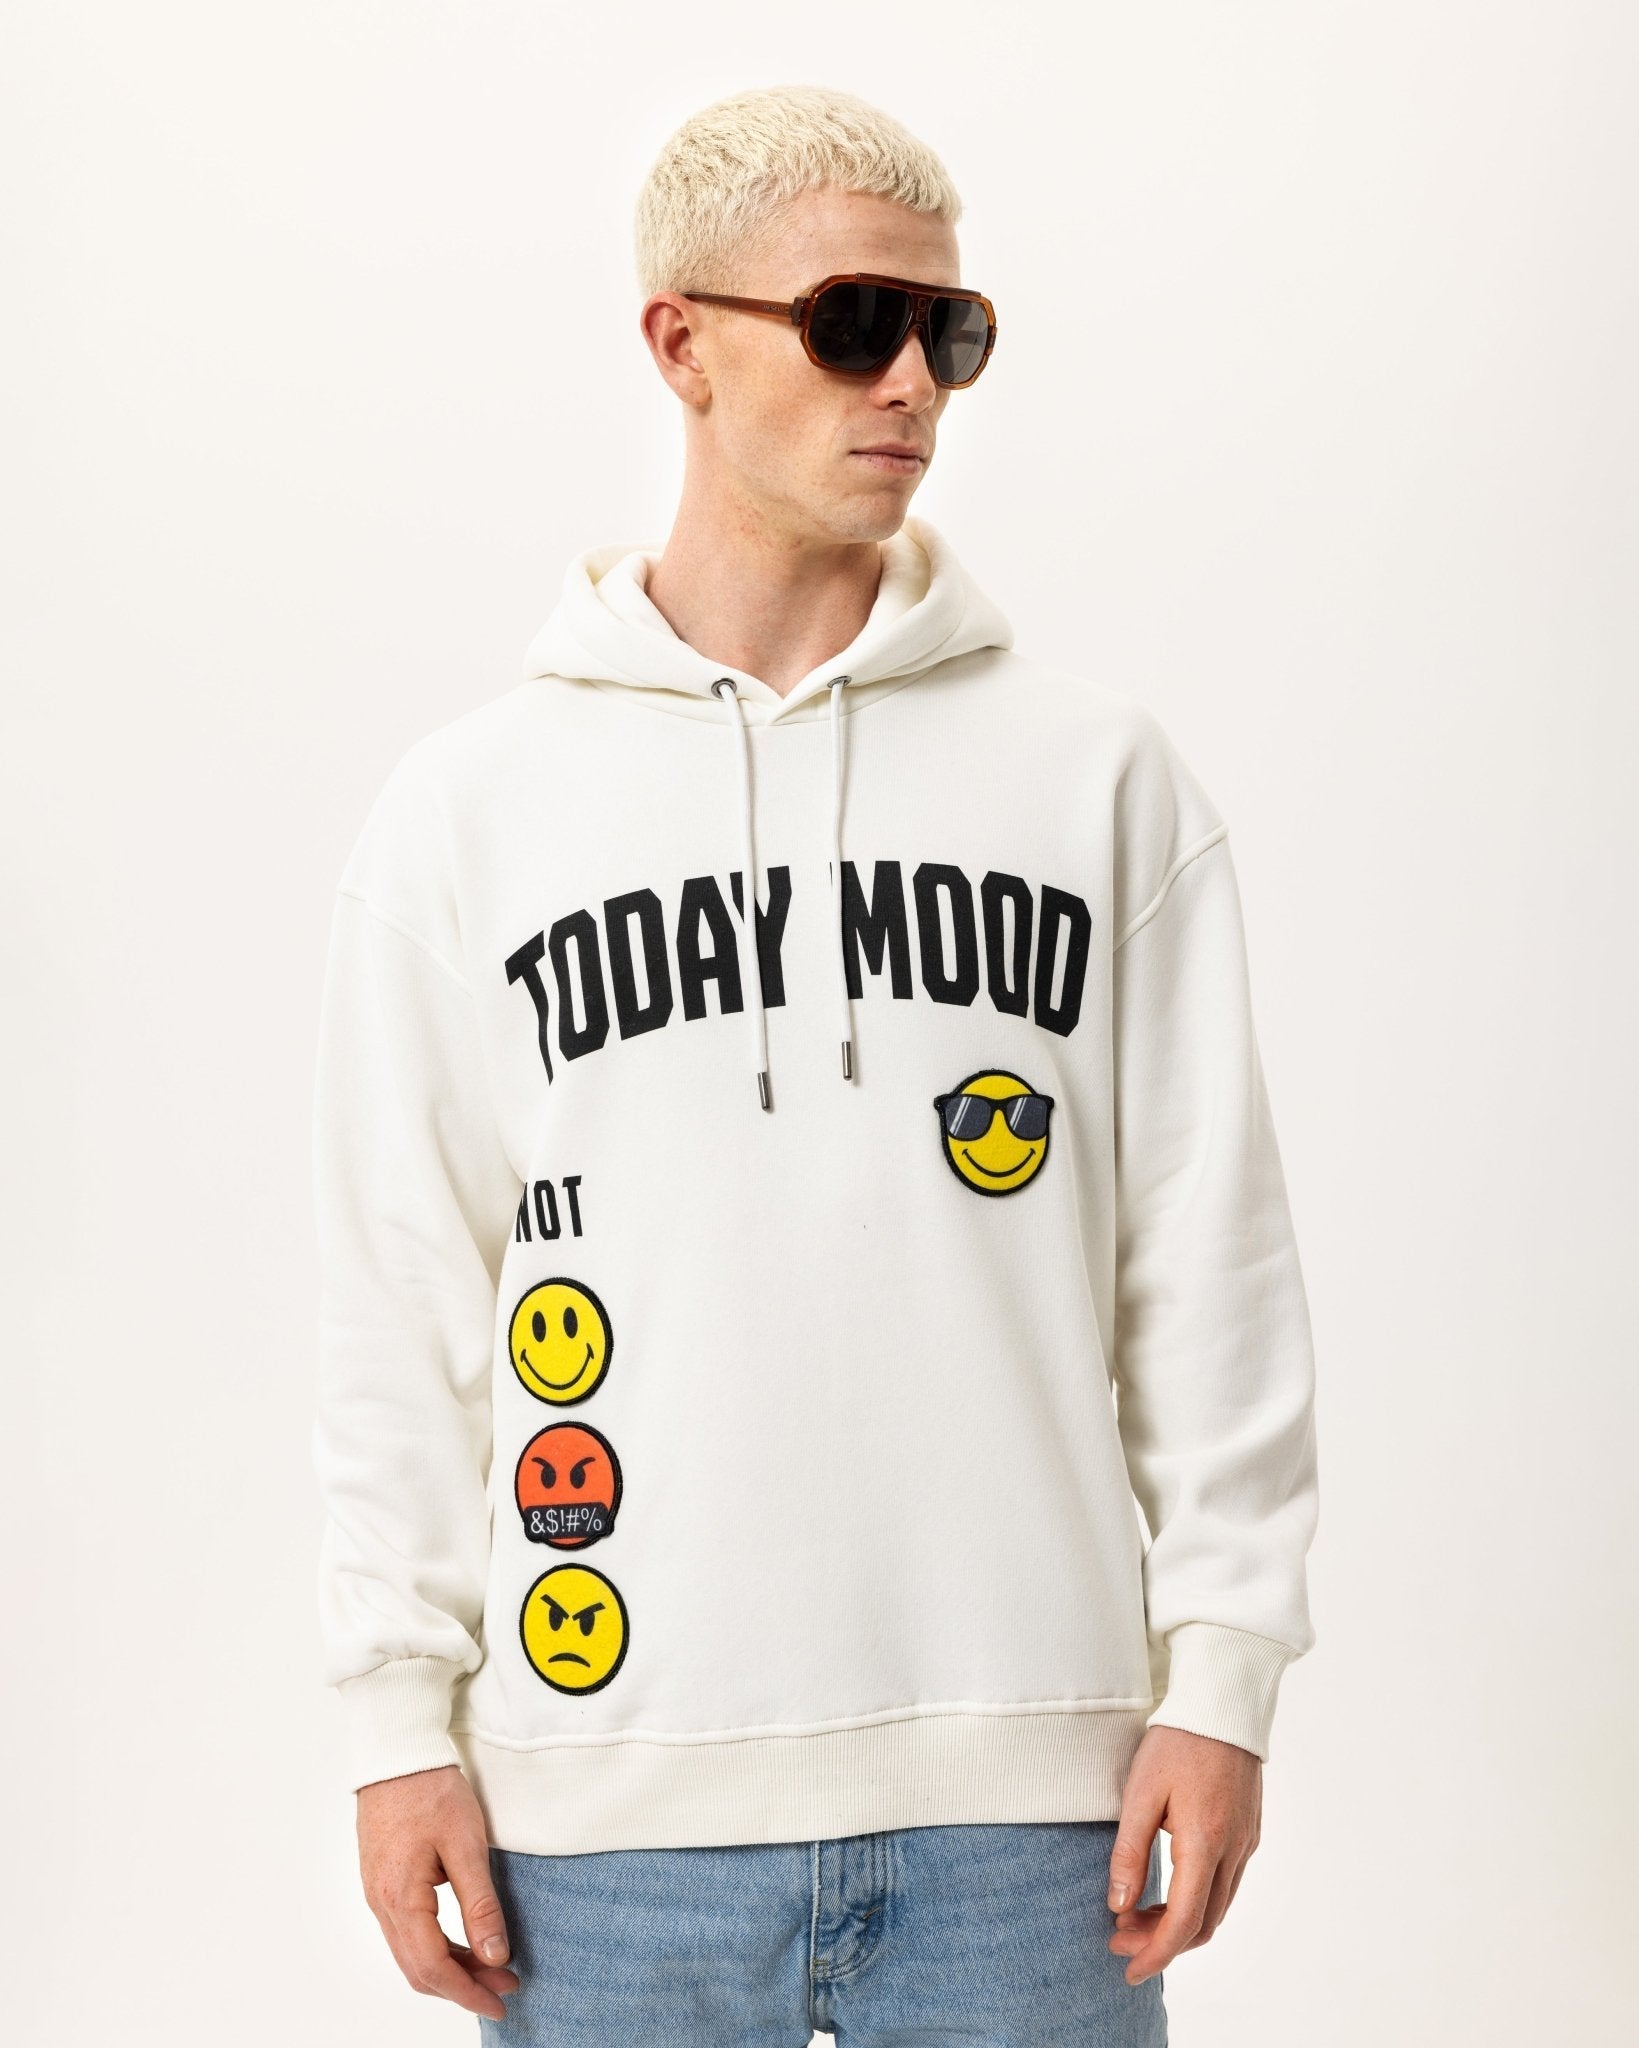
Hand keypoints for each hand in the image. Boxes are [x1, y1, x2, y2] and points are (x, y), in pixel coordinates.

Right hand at [356, 1763, 520, 2022]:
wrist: (397, 1753)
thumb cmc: (430, 1790)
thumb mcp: (466, 1845)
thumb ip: (480, 1905)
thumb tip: (495, 1955)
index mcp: (400, 1898)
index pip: (432, 1967)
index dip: (467, 1992)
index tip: (499, 2001)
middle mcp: (381, 1904)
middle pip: (419, 1968)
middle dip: (463, 1985)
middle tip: (505, 1986)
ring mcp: (378, 1895)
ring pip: (412, 1953)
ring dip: (450, 1968)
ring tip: (492, 1966)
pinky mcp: (383, 1882)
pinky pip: (407, 1932)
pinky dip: (436, 1947)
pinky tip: (464, 1942)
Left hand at [1105, 1723, 1261, 1985]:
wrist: (1223, 1703)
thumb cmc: (1176, 1741)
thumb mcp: (1140, 1792)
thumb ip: (1128, 1852)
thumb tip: (1117, 1905)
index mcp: (1206, 1841)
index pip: (1185, 1921)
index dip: (1155, 1952)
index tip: (1128, 1968)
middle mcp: (1234, 1850)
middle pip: (1204, 1923)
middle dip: (1161, 1942)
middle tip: (1119, 1938)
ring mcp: (1246, 1842)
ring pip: (1217, 1908)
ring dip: (1178, 1923)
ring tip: (1134, 1916)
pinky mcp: (1249, 1832)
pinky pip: (1226, 1884)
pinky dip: (1196, 1901)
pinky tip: (1166, 1890)